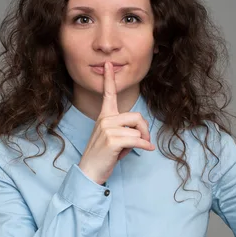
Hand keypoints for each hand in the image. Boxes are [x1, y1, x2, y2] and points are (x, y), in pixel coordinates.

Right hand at [78, 62, 154, 184]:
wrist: (89, 171)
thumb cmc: (103, 156)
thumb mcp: (112, 138)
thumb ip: (124, 129)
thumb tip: (142, 132)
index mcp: (104, 117)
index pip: (108, 94)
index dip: (109, 79)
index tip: (108, 64)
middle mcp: (105, 120)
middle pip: (137, 116)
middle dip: (144, 130)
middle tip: (144, 141)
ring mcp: (107, 129)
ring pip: (137, 130)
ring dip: (141, 142)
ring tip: (130, 150)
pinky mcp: (112, 141)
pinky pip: (137, 140)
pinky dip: (144, 146)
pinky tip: (147, 150)